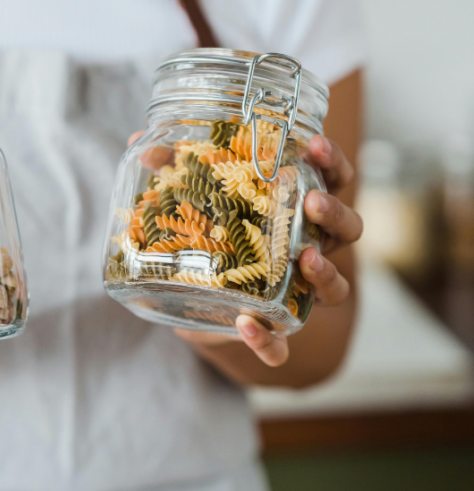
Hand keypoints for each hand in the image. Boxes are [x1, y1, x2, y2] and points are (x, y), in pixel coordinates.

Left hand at [171, 134, 361, 365]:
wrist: (189, 304)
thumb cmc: (205, 240)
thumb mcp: (190, 203)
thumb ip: (171, 171)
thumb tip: (142, 144)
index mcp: (295, 211)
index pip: (331, 180)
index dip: (331, 162)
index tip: (316, 144)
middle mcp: (308, 249)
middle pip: (348, 230)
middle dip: (335, 213)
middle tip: (313, 201)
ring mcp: (296, 294)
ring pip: (337, 288)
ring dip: (327, 272)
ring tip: (306, 257)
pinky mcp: (271, 333)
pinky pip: (282, 346)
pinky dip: (268, 340)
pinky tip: (246, 324)